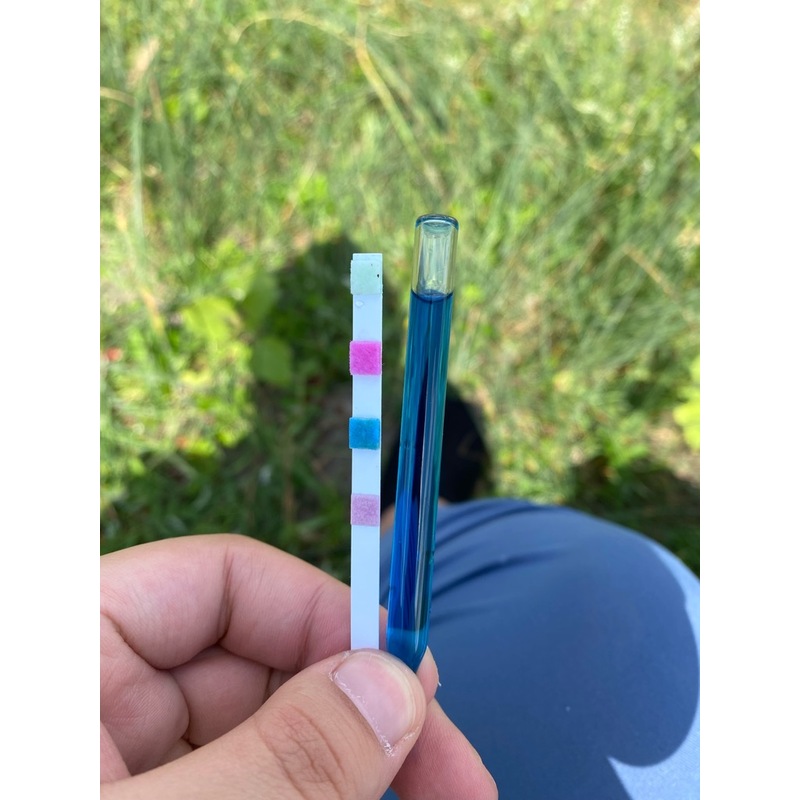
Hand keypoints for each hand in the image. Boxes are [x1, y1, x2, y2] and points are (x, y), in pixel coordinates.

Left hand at [101, 534, 496, 798]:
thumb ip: (286, 760)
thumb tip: (395, 683)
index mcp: (64, 646)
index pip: (223, 581)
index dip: (328, 615)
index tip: (415, 680)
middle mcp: (91, 692)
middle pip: (259, 665)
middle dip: (359, 715)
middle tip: (457, 782)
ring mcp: (118, 760)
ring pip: (264, 736)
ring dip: (344, 775)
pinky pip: (248, 787)